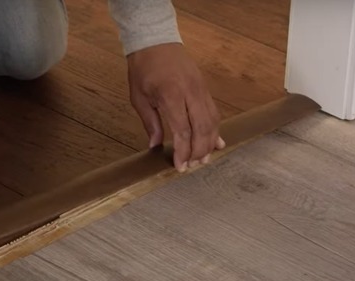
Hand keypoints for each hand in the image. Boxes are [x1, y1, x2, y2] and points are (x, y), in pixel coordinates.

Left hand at [127, 43, 224, 171]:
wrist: (156, 41)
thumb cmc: (144, 68)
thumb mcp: (138, 98)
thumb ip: (150, 123)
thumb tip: (155, 145)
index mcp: (171, 95)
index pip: (183, 131)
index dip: (184, 152)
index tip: (180, 166)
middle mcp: (190, 93)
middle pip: (202, 129)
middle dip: (199, 151)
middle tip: (193, 166)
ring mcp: (201, 89)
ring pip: (212, 121)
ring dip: (210, 142)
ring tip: (204, 159)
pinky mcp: (205, 88)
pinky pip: (214, 112)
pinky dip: (215, 129)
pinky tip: (215, 142)